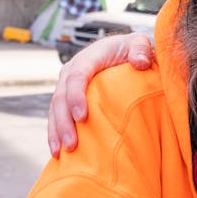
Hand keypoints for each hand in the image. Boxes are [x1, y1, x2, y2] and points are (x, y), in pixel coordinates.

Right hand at [48, 33, 154, 155]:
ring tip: (60, 153)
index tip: (82, 116)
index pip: (77, 75)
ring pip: (55, 109)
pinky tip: (57, 153)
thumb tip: (141, 62)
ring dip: (56, 132)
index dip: (76, 96)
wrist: (121, 52)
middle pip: (61, 97)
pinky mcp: (66, 99)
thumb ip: (141, 49)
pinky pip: (56, 117)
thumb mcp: (140, 43)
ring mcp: (66, 86)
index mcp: (89, 58)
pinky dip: (55, 134)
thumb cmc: (132, 50)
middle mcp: (72, 71)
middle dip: (64, 122)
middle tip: (72, 144)